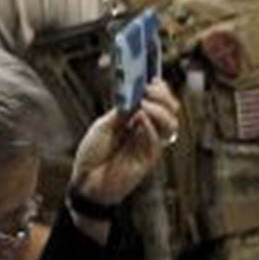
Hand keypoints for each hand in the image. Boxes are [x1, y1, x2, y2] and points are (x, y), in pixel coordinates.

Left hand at [70, 81, 180, 208]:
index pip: (158, 102)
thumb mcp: (104, 126)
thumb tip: (135, 96)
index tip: (151, 78)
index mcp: (137, 120)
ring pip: (171, 124)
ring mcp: (150, 144)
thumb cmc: (94, 154)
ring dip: (160, 110)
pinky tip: (139, 119)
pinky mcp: (149, 158)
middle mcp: (147, 130)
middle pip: (170, 110)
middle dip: (163, 96)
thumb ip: (121, 112)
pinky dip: (150, 125)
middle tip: (149, 89)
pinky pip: (157, 139)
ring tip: (144, 104)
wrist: (87, 181)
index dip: (159, 90)